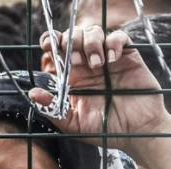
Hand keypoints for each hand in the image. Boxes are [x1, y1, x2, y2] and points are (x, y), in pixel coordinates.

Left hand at [29, 26, 170, 152]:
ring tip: (97, 65)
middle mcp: (88, 65)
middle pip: (74, 36)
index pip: (59, 51)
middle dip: (71, 42)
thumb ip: (53, 111)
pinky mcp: (128, 57)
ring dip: (91, 44)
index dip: (52, 42)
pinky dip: (113, 43)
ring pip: (94, 32)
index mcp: (74, 78)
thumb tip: (33, 94)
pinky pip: (119, 37)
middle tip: (76, 61)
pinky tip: (111, 60)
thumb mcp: (75, 125)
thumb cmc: (106, 130)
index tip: (49, 46)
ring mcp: (108, 59)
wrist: (138, 133)